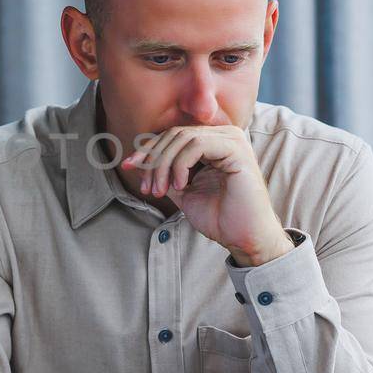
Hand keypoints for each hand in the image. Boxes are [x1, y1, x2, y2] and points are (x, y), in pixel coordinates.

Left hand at [123, 126, 293, 265]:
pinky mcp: (236, 149)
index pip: (172, 135)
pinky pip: (197, 144)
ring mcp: (232, 140)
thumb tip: (135, 160)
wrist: (244, 238)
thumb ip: (162, 172)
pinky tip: (180, 185)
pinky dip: (181, 164)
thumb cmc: (219, 217)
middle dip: (153, 160)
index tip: (128, 165)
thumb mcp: (181, 190)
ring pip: (182, 138)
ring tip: (162, 191)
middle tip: (148, 188)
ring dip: (164, 165)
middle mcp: (224, 136)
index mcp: (213, 142)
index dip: (147, 149)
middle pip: (174, 134)